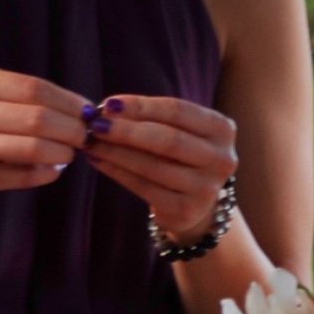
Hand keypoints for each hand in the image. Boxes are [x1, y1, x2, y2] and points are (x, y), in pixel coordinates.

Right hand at [0, 67, 87, 202]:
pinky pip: (23, 175)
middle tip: (87, 135)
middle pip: (39, 118)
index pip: (36, 89)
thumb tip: (82, 108)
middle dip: (73, 128)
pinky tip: (53, 169)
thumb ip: (21, 95)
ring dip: (64, 152)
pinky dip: (47, 173)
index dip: (71, 101)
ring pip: (35, 148)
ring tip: (70, 152)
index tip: (91, 111)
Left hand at [83, 94, 238, 241]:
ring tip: (90, 142)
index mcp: (223, 130)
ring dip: (116, 152)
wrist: (197, 204)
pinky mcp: (186, 210)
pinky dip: (116, 172)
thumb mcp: (181, 132)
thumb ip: (153, 119)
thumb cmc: (182, 157)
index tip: (109, 103)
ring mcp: (206, 188)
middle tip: (95, 124)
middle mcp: (222, 159)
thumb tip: (108, 108)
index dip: (142, 106)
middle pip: (169, 139)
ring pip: (152, 166)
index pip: (179, 111)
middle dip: (127, 130)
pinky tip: (98, 160)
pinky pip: (143, 187)